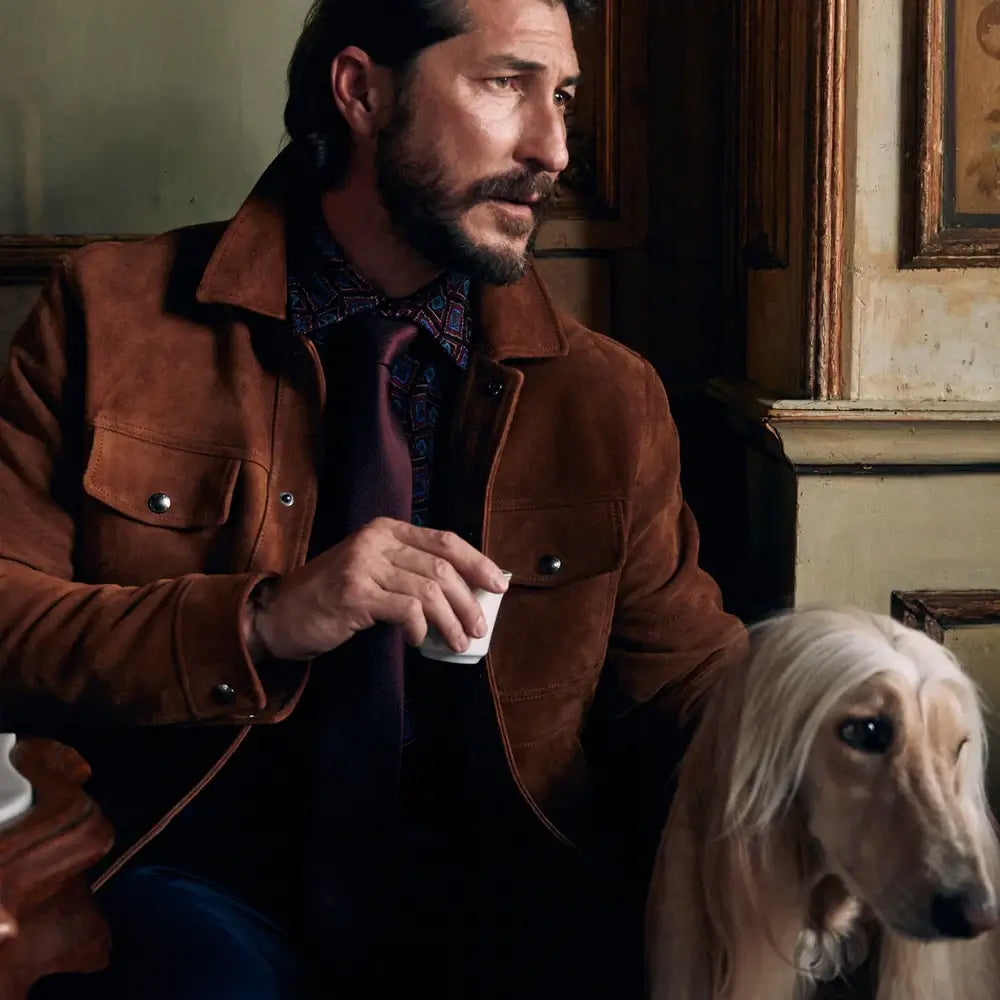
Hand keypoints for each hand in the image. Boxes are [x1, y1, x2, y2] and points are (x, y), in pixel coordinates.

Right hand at [242, 518, 508, 662]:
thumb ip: (410, 571)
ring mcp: (363, 564)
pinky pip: (405, 609)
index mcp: (385, 529)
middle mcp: (375, 540)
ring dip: (450, 622)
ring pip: (428, 591)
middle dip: (468, 601)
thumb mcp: (373, 571)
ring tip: (458, 642)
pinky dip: (420, 628)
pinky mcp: (354, 593)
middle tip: (479, 628)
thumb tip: (466, 593)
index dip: (477, 562)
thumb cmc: (333, 597)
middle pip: (441, 568)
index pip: (444, 540)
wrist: (280, 615)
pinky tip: (419, 641)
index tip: (499, 584)